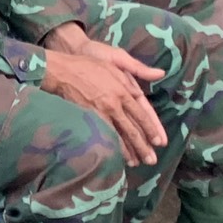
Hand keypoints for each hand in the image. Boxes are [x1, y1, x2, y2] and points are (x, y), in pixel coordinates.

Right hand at [39, 28, 167, 164]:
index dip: (151, 129)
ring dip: (129, 150)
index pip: (142, 114)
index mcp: (123, 90)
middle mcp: (114, 104)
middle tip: (151, 160)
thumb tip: (160, 74)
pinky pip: (104, 134)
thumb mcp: (115, 60)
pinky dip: (112, 146)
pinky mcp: (89, 117)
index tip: (159, 141)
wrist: (62, 70)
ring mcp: (101, 112)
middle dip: (143, 146)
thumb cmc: (89, 63)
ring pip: (119, 135)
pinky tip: (117, 155)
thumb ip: (137, 70)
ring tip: (137, 162)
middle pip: (132, 129)